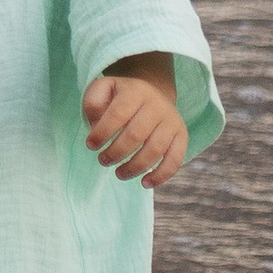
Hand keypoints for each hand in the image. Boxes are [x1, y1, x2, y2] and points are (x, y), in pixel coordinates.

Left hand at [81, 65, 186, 185]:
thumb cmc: (122, 96)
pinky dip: (160, 175)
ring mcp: (172, 121)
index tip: (90, 145)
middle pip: (135, 135)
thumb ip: (93, 103)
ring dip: (134, 167)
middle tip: (103, 161)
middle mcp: (157, 105)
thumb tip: (95, 126)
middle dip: (116, 152)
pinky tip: (145, 183)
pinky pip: (175, 160)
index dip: (102, 133)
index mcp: (135, 91)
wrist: (154, 93)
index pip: (117, 114)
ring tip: (118, 174)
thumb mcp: (104, 89)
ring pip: (154, 150)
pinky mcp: (182, 136)